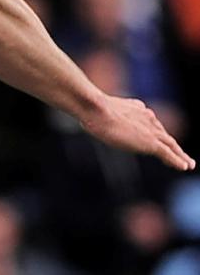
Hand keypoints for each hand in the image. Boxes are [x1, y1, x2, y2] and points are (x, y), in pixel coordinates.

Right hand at [80, 95, 195, 170]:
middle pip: (164, 135)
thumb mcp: (99, 109)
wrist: (95, 108)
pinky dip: (178, 161)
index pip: (152, 124)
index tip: (162, 139)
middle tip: (181, 155)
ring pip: (171, 145)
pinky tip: (185, 167)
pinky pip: (169, 154)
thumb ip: (103, 112)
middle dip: (173, 145)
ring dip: (181, 155)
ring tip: (188, 164)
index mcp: (138, 110)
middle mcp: (148, 118)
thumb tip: (87, 113)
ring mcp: (150, 131)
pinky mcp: (151, 143)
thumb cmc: (90, 107)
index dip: (158, 133)